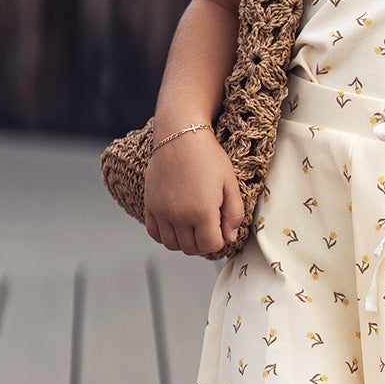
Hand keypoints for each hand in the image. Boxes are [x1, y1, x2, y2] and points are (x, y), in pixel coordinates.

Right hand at [143, 128, 246, 258]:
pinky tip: (176, 224)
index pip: (211, 245)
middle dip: (204, 242)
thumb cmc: (208, 156)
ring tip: (194, 226)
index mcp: (202, 212)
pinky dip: (165, 234)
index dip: (220, 240)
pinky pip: (154, 233)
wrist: (179, 135)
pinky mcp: (150, 205)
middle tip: (210, 226)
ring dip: (185, 241)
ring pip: (172, 244)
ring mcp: (161, 212)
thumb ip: (234, 213)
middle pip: (191, 248)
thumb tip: (230, 237)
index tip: (222, 228)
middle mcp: (179, 216)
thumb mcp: (230, 183)